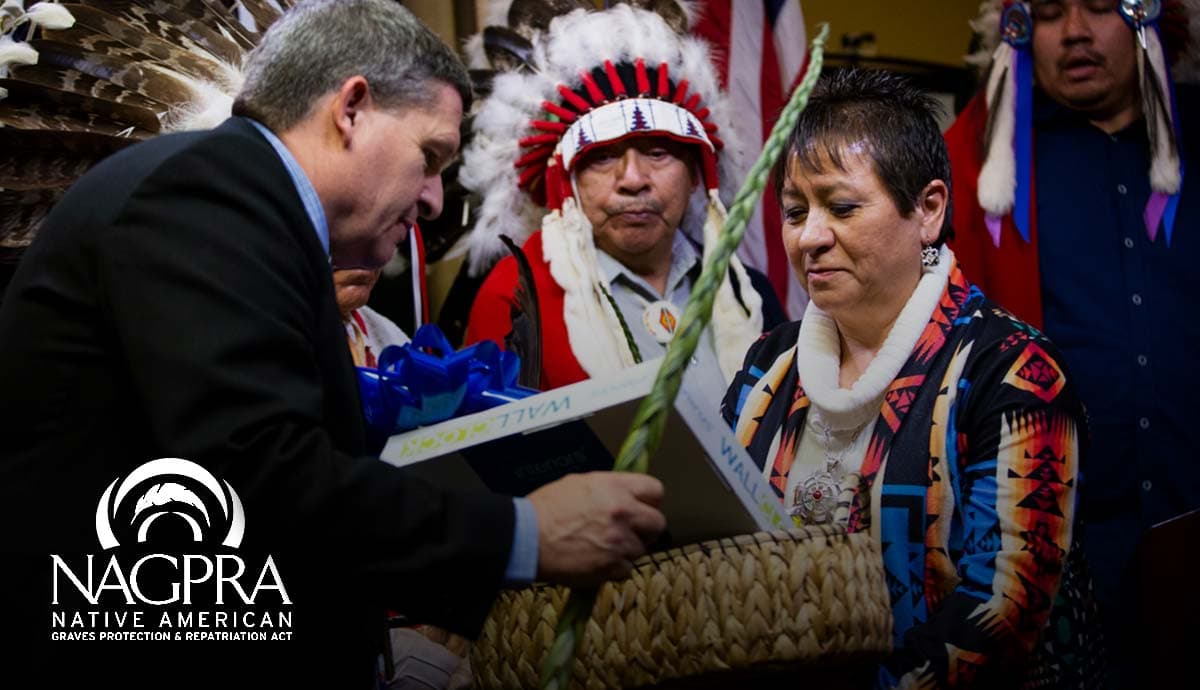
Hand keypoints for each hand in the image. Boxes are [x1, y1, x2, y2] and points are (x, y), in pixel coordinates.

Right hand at [526, 472, 665, 586]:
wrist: (526, 538)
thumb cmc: (546, 509)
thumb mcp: (579, 483)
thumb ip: (608, 488)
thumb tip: (624, 494)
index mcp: (615, 487)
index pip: (656, 490)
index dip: (650, 500)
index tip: (644, 507)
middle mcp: (623, 513)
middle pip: (658, 523)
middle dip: (645, 529)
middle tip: (629, 531)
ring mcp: (619, 541)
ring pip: (641, 549)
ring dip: (627, 550)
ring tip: (603, 546)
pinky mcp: (611, 566)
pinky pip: (626, 570)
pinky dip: (614, 568)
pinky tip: (596, 560)